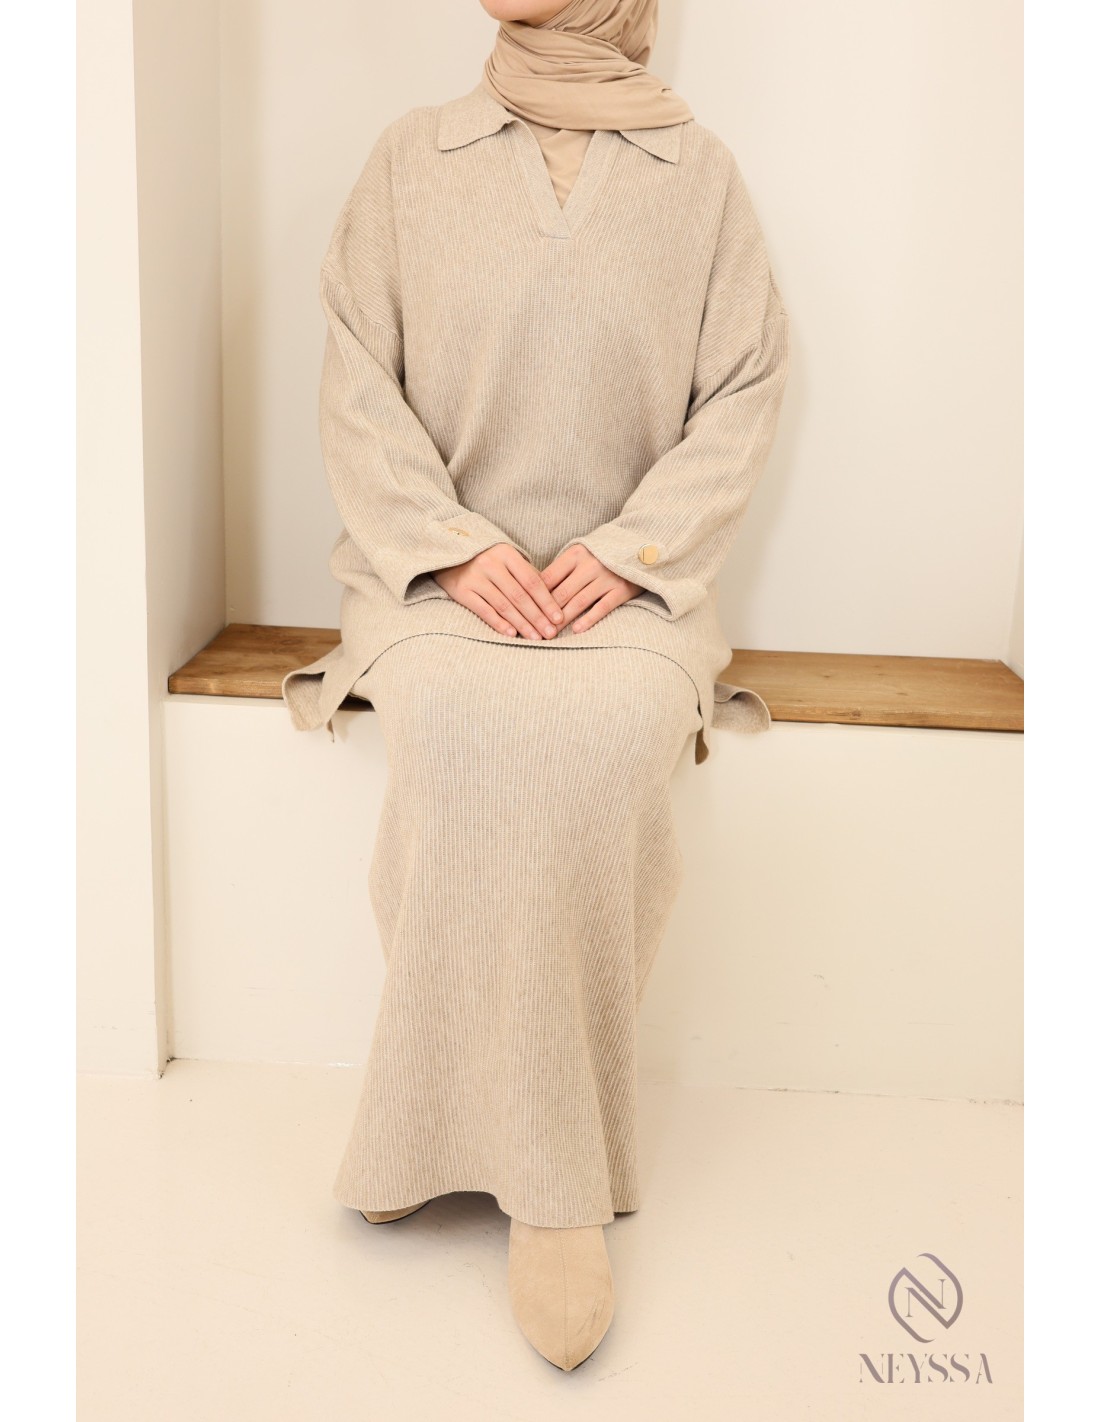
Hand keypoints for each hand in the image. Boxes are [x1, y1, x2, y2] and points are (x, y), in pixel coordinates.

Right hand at [433, 542, 564, 638]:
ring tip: (535, 638)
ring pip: (504, 605)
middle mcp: (490, 564)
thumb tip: (551, 598)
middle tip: (551, 634)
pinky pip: (484, 610)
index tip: (559, 618)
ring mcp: (475, 577)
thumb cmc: (486, 558)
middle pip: (520, 596)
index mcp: (507, 554)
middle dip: (538, 617)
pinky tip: (512, 634)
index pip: (532, 581)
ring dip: (522, 624)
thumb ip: (526, 574)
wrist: (448, 550)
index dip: (547, 601)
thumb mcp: (506, 558)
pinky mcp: (461, 590)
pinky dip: (499, 623)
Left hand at [539, 544, 641, 632]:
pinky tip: (577, 630)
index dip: (534, 596)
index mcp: (575, 554)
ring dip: (563, 620)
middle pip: (561, 592)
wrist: (639, 548)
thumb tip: (535, 591)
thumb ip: (562, 570)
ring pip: (578, 602)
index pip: (548, 577)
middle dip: (546, 613)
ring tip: (551, 633)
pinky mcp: (621, 590)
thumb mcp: (581, 555)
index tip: (524, 611)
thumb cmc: (601, 556)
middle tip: (534, 629)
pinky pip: (602, 607)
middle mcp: (590, 564)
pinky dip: (588, 619)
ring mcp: (606, 577)